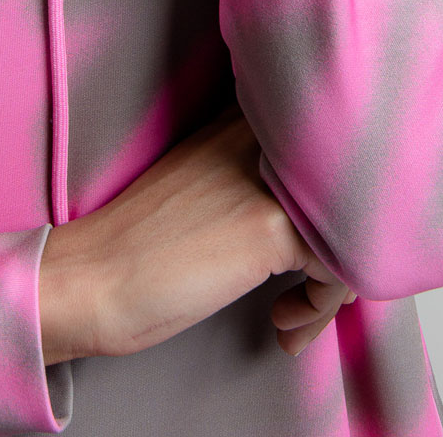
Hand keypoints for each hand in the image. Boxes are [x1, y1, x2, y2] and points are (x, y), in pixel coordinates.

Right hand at [39, 101, 355, 363]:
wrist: (91, 278)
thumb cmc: (141, 247)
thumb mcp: (206, 183)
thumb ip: (260, 177)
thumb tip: (322, 214)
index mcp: (243, 120)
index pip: (327, 151)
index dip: (326, 210)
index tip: (303, 252)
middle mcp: (261, 137)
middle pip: (345, 191)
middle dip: (335, 252)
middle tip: (304, 295)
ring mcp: (271, 178)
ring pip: (351, 230)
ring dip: (330, 288)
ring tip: (292, 314)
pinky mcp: (273, 226)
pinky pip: (341, 269)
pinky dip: (320, 308)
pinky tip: (281, 322)